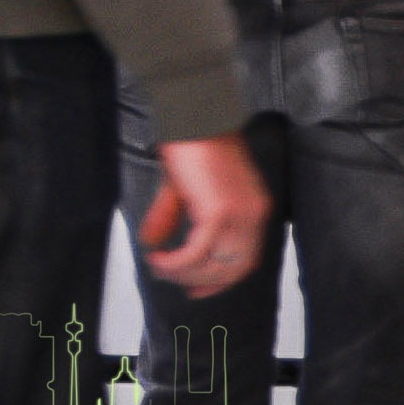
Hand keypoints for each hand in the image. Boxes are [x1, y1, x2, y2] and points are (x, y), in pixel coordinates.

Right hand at [134, 133, 271, 293]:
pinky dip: (178, 262)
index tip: (200, 288)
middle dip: (207, 284)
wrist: (193, 115)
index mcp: (253, 209)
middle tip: (182, 289)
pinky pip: (198, 252)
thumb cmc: (192, 141)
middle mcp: (252, 217)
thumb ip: (170, 217)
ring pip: (217, 265)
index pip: (246, 258)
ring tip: (161, 270)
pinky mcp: (218, 213)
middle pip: (235, 268)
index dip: (224, 278)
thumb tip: (151, 243)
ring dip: (187, 274)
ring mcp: (239, 216)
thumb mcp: (182, 186)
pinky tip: (160, 260)